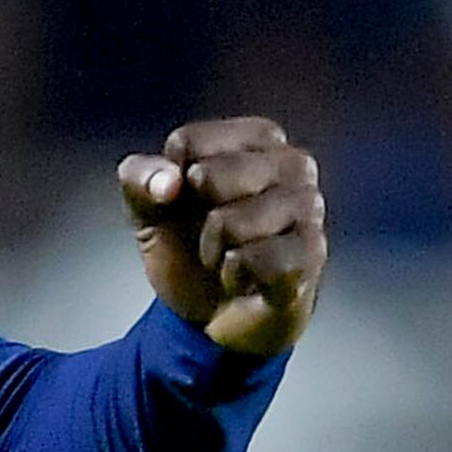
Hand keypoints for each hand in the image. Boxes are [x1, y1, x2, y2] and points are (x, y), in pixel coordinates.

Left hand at [116, 116, 326, 356]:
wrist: (210, 314)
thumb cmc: (188, 246)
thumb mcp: (147, 208)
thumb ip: (139, 179)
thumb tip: (168, 182)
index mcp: (255, 137)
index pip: (188, 142)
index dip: (167, 181)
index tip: (183, 200)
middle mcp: (292, 163)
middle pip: (210, 175)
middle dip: (194, 216)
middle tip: (211, 233)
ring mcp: (308, 209)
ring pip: (232, 222)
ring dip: (214, 250)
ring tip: (228, 256)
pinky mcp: (312, 255)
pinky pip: (257, 261)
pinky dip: (235, 276)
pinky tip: (245, 279)